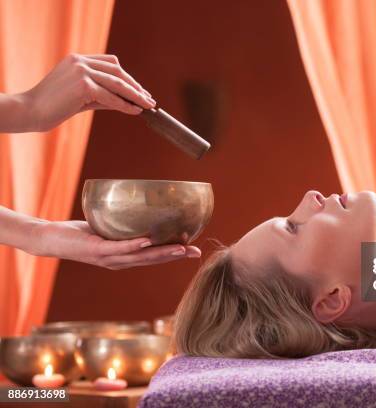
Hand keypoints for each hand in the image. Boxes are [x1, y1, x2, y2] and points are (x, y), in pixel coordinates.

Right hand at [23, 53, 155, 131]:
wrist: (30, 111)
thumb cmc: (53, 106)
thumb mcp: (81, 96)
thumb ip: (101, 94)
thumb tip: (126, 101)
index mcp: (78, 58)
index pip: (111, 63)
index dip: (128, 77)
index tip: (139, 89)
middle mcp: (80, 61)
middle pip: (118, 71)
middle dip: (136, 86)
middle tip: (149, 99)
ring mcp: (82, 71)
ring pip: (117, 84)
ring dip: (136, 96)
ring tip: (148, 105)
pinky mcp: (83, 86)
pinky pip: (111, 97)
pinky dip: (125, 105)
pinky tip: (135, 111)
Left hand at [30, 220, 200, 269]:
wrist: (50, 240)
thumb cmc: (77, 233)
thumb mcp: (105, 229)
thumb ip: (121, 225)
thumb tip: (139, 208)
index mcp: (124, 257)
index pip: (154, 257)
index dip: (175, 254)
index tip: (194, 250)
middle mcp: (120, 261)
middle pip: (153, 260)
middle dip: (176, 256)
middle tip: (196, 252)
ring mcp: (109, 258)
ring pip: (141, 256)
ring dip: (162, 253)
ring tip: (180, 248)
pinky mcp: (98, 251)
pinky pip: (120, 248)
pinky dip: (135, 245)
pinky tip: (148, 240)